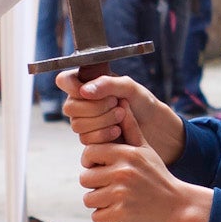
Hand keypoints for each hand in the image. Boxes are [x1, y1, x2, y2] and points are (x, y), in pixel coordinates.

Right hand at [59, 71, 185, 164]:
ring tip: (122, 116)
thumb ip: (108, 84)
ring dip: (101, 120)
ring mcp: (86, 122)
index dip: (72, 86)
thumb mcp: (129, 87)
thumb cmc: (143, 103)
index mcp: (88, 84)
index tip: (89, 91)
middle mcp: (82, 103)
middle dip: (94, 107)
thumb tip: (84, 91)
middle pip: (70, 107)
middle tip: (116, 104)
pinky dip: (103, 134)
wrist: (156, 128)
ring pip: (77, 125)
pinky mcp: (92, 140)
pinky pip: (86, 139)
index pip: (64, 81)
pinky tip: (118, 131)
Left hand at [78, 138, 211, 221]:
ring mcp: (120, 194)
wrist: (178, 206)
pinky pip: (97, 215)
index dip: (91, 162)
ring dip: (99, 201)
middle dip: (95, 184)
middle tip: (111, 187)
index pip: (89, 154)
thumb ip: (130, 127)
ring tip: (115, 199)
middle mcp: (121, 172)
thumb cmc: (159, 176)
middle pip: (85, 178)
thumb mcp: (146, 150)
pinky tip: (119, 211)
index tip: (101, 168)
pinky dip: (105, 216)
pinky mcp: (121, 215)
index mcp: (125, 154)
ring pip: (88, 198)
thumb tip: (121, 101)